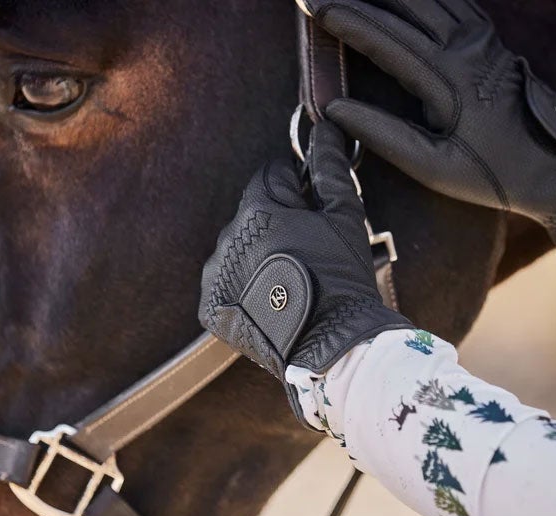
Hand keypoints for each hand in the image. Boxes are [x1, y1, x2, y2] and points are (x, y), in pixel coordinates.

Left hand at [199, 121, 410, 416]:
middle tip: (306, 251)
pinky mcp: (210, 308)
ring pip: (235, 249)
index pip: (270, 176)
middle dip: (275, 222)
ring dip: (256, 254)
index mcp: (258, 208)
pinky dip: (242, 287)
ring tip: (288, 281)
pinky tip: (270, 300)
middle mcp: (227, 237)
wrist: (331, 345)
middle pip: (251, 214)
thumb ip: (330, 170)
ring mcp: (215, 275)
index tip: (311, 209)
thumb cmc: (342, 277)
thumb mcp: (345, 217)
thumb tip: (326, 130)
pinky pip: (224, 284)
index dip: (295, 188)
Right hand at [303, 0, 555, 255]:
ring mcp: (481, 38)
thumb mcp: (433, 168)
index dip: (346, 20)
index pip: (386, 39)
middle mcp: (466, 49)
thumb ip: (383, 135)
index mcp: (449, 81)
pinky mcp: (489, 38)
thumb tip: (336, 111)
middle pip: (404, 6)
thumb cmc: (493, 174)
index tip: (312, 7)